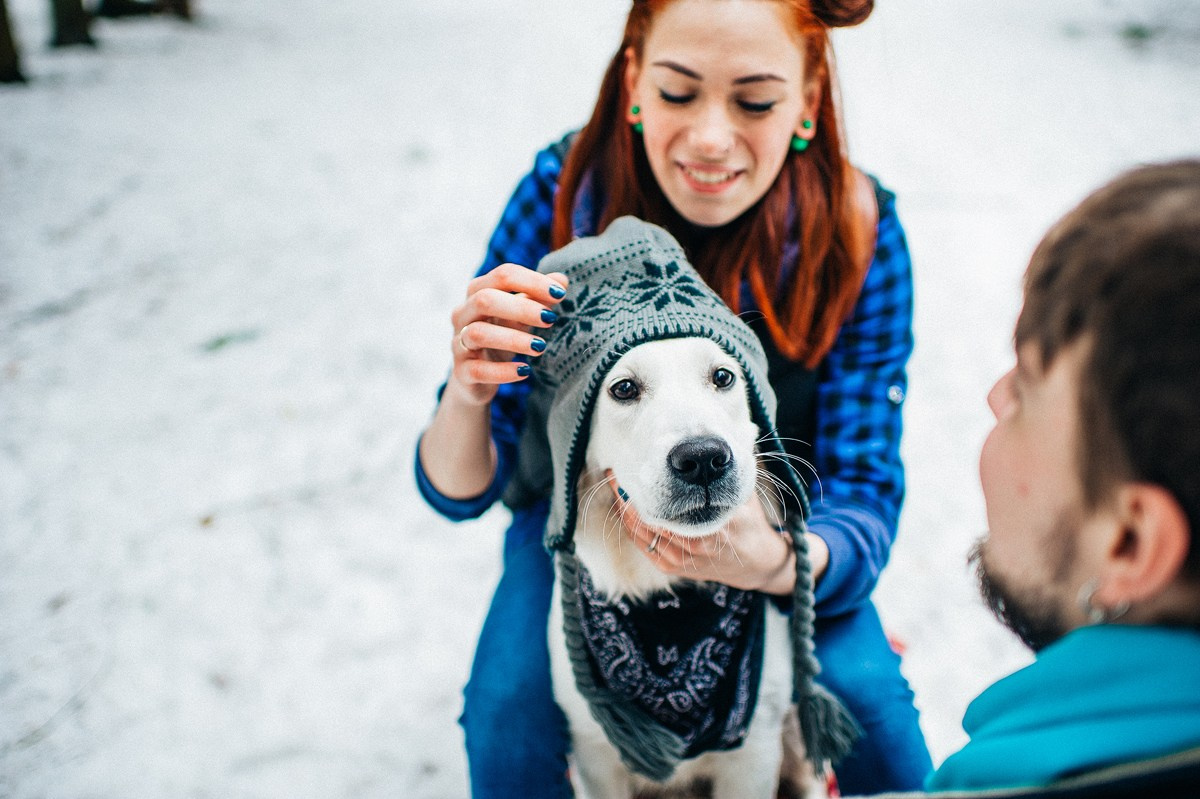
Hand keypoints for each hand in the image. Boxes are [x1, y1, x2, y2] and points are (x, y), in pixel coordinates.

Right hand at [445, 264, 567, 406]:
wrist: (475, 377)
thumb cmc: (500, 336)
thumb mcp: (519, 316)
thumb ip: (537, 297)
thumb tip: (561, 280)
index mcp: (477, 292)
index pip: (502, 276)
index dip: (531, 281)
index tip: (560, 293)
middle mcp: (463, 314)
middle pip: (485, 299)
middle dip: (521, 308)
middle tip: (550, 319)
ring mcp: (458, 343)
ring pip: (478, 334)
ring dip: (513, 339)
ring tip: (540, 347)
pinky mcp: (462, 372)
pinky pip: (478, 370)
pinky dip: (503, 371)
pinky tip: (525, 371)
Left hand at [608, 473, 798, 594]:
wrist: (756, 563)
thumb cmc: (750, 523)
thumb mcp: (744, 495)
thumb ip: (729, 472)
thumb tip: (715, 441)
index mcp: (714, 524)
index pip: (670, 504)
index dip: (646, 486)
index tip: (634, 464)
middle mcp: (695, 544)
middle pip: (649, 518)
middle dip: (629, 495)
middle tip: (616, 473)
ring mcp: (681, 559)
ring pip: (641, 533)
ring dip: (625, 510)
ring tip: (617, 486)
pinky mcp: (672, 567)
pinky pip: (642, 545)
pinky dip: (631, 526)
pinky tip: (625, 508)